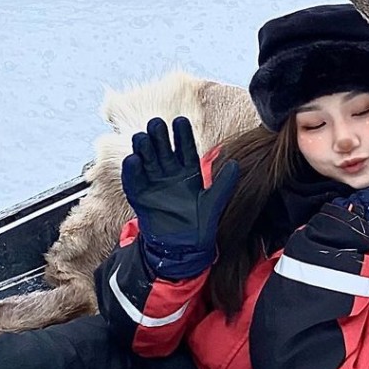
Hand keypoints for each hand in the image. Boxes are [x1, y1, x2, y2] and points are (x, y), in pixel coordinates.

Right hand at [121, 116, 237, 278]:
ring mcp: (154, 184)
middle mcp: (169, 174)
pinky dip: (132, 171)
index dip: (182, 135)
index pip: (185, 148)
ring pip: (147, 161)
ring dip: (143, 149)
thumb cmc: (202, 223)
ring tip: (142, 137)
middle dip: (159, 137)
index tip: (181, 120)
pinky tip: (133, 159)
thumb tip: (236, 163)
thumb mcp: (214, 201)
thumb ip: (224, 183)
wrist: (186, 247)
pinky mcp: (141, 197)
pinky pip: (134, 181)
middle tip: (157, 123)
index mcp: (188, 171)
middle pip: (163, 150)